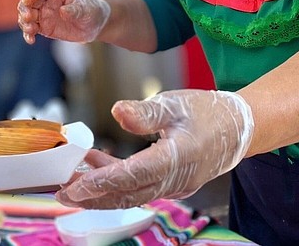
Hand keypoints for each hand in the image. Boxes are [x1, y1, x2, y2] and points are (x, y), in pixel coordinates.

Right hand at [18, 0, 109, 44]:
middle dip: (25, 9)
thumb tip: (63, 11)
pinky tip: (30, 40)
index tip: (27, 1)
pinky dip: (28, 34)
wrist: (95, 25)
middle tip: (28, 17)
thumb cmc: (91, 10)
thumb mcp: (86, 9)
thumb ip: (75, 10)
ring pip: (27, 16)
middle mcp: (47, 2)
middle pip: (29, 1)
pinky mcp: (44, 27)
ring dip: (24, 22)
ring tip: (30, 30)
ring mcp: (44, 15)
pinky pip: (31, 29)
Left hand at [56, 90, 253, 208]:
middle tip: (60, 191)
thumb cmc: (207, 112)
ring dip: (101, 189)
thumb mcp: (176, 103)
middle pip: (126, 194)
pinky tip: (98, 164)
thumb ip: (145, 112)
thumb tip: (116, 110)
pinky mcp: (171, 184)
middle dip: (91, 196)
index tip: (74, 185)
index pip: (132, 175)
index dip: (101, 182)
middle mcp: (174, 179)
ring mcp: (173, 186)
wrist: (238, 129)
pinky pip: (139, 188)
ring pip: (131, 194)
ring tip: (72, 178)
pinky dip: (116, 181)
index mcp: (176, 158)